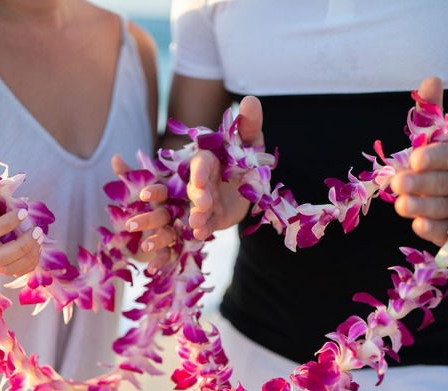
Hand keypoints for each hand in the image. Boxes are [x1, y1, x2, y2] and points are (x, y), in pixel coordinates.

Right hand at [0, 192, 42, 275]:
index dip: (6, 224)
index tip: (24, 213)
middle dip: (22, 246)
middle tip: (37, 230)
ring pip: (9, 269)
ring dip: (30, 254)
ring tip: (40, 237)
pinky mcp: (4, 267)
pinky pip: (19, 272)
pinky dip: (32, 261)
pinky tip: (38, 246)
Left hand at [112, 155, 175, 272]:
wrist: (185, 215)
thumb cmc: (161, 197)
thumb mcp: (144, 185)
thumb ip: (130, 174)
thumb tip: (115, 158)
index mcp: (168, 192)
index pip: (160, 190)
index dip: (152, 192)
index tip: (141, 195)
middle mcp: (176, 209)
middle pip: (163, 214)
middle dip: (148, 220)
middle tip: (129, 225)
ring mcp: (180, 229)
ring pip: (169, 234)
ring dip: (158, 241)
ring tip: (144, 247)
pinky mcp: (180, 246)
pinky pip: (171, 254)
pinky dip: (161, 262)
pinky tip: (151, 269)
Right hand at [187, 95, 263, 239]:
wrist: (251, 184)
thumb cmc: (246, 157)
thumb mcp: (251, 141)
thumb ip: (250, 123)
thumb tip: (251, 100)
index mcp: (209, 159)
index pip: (202, 163)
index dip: (200, 170)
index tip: (203, 177)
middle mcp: (203, 180)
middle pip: (195, 187)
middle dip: (198, 194)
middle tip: (204, 201)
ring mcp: (206, 200)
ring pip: (197, 207)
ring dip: (196, 214)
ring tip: (197, 223)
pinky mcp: (212, 217)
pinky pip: (205, 224)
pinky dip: (202, 229)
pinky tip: (200, 234)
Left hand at [391, 77, 447, 245]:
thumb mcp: (442, 135)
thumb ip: (433, 112)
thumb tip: (430, 79)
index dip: (434, 157)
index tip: (414, 158)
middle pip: (446, 183)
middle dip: (423, 183)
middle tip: (399, 183)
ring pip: (445, 208)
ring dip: (423, 206)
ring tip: (401, 205)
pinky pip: (447, 232)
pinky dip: (433, 229)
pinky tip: (418, 225)